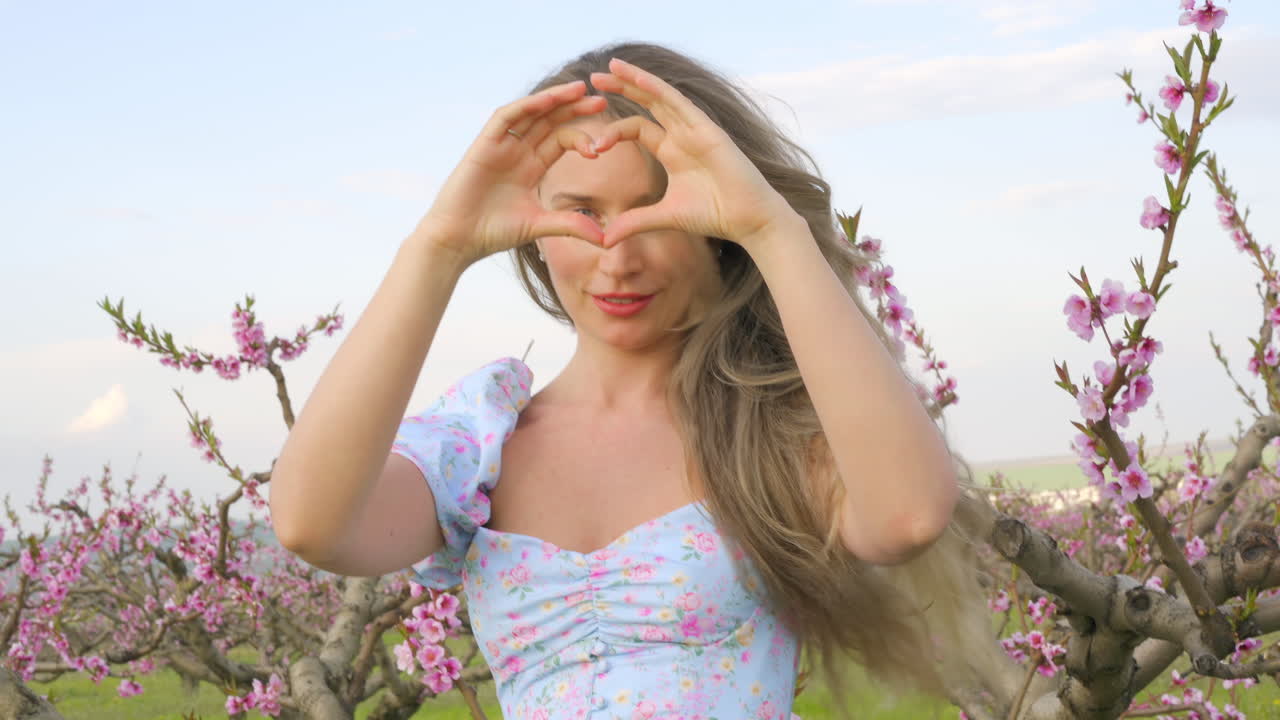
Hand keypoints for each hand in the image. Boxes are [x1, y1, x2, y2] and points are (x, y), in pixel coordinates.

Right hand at [413, 80, 610, 267]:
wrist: (457, 238)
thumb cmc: (492, 232)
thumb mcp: (539, 226)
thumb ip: (570, 225)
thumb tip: (606, 240)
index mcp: (530, 167)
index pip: (559, 141)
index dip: (580, 138)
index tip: (602, 144)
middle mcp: (517, 151)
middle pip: (549, 122)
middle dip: (574, 110)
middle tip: (601, 101)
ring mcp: (500, 145)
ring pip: (530, 113)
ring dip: (554, 99)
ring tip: (580, 90)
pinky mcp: (484, 144)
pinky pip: (506, 117)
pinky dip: (526, 106)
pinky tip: (548, 99)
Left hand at [586, 58, 801, 254]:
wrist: (747, 219)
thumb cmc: (714, 216)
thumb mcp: (665, 217)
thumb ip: (634, 222)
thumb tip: (604, 240)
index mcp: (672, 150)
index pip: (638, 128)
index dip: (614, 132)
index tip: (593, 147)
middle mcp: (683, 134)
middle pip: (648, 103)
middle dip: (622, 88)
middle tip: (593, 78)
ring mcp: (695, 128)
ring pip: (661, 96)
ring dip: (636, 79)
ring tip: (611, 67)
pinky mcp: (706, 128)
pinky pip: (678, 102)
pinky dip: (657, 88)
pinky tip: (637, 78)